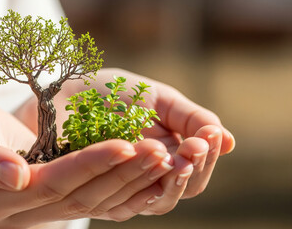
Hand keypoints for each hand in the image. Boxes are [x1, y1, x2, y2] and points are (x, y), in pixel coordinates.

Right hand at [0, 87, 164, 227]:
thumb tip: (16, 176)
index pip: (50, 184)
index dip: (90, 165)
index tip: (126, 144)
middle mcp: (13, 211)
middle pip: (76, 196)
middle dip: (119, 175)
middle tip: (159, 151)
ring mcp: (29, 205)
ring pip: (86, 198)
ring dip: (124, 179)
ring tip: (161, 156)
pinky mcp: (40, 191)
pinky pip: (83, 191)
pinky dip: (114, 181)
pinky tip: (141, 168)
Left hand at [58, 68, 234, 200]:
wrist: (65, 92)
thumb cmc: (112, 93)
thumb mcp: (158, 99)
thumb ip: (192, 118)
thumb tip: (230, 142)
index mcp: (167, 153)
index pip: (196, 168)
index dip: (207, 156)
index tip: (209, 136)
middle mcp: (149, 174)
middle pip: (184, 188)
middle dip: (194, 167)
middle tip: (195, 146)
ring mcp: (126, 185)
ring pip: (160, 200)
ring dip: (174, 181)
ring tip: (176, 157)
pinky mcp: (101, 192)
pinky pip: (126, 202)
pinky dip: (142, 186)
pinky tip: (150, 166)